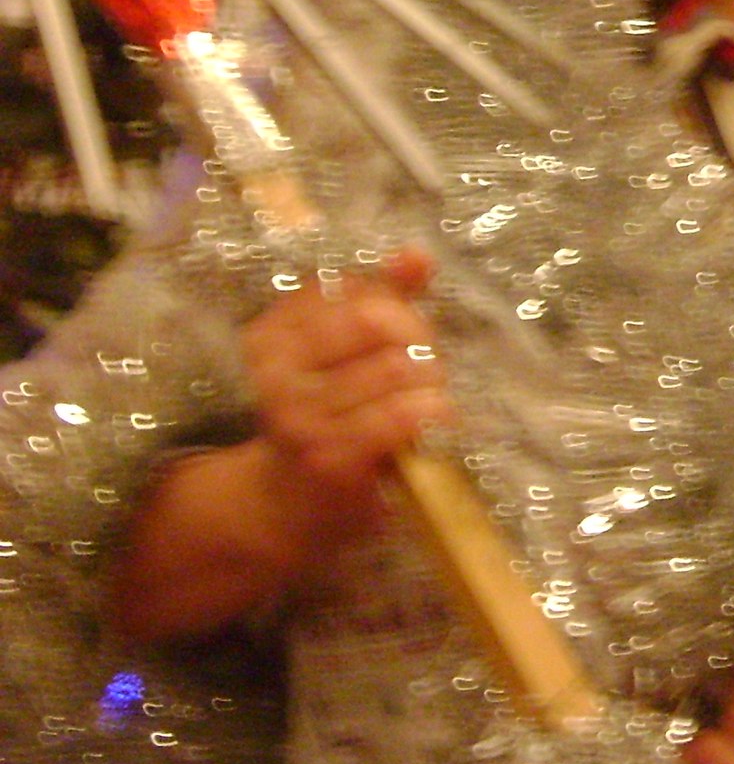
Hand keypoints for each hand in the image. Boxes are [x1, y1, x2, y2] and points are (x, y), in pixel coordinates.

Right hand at [237, 248, 451, 563]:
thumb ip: (382, 298)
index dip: (395, 305)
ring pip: (397, 366)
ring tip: (427, 398)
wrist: (290, 509)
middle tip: (423, 365)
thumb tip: (416, 254)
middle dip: (416, 337)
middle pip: (376, 319)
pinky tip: (433, 421)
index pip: (353, 289)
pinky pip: (401, 414)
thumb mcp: (346, 354)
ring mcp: (298, 415)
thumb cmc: (330, 419)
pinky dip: (431, 412)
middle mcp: (274, 370)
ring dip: (430, 380)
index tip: (400, 334)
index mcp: (271, 335)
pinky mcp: (328, 456)